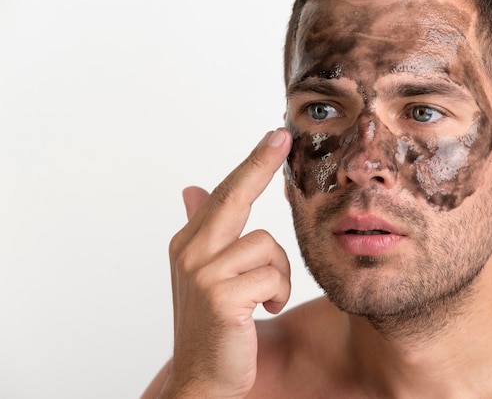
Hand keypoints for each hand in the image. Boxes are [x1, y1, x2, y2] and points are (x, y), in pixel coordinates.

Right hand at [161, 129, 292, 397]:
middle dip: (260, 163)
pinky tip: (264, 311)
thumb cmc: (211, 325)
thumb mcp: (204, 274)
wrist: (202, 377)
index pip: (225, 194)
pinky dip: (279, 294)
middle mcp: (190, 252)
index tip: (274, 136)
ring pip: (268, 246)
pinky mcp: (221, 296)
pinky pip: (273, 277)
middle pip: (234, 196)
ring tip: (267, 298)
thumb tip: (193, 189)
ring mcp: (202, 273)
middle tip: (282, 137)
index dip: (250, 164)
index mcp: (189, 243)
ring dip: (279, 275)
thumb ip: (203, 229)